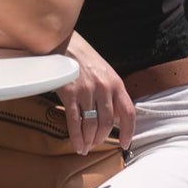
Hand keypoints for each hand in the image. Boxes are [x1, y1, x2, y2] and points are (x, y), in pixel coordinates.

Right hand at [56, 33, 134, 153]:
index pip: (128, 112)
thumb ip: (110, 91)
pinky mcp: (69, 93)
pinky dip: (76, 136)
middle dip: (100, 137)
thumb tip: (114, 115)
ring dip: (88, 140)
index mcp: (115, 82)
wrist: (59, 40)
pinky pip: (74, 121)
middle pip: (107, 122)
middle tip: (94, 144)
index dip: (128, 131)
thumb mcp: (102, 70)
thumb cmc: (80, 55)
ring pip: (91, 124)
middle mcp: (104, 88)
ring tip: (84, 147)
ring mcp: (86, 91)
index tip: (124, 143)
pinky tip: (76, 144)